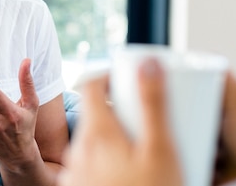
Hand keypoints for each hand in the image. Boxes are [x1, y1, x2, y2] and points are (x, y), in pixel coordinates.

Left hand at [58, 58, 182, 185]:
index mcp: (96, 134)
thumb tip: (148, 63)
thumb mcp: (159, 150)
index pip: (90, 85)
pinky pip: (91, 165)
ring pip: (93, 141)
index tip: (130, 80)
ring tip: (142, 150)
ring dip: (113, 136)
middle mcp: (79, 152)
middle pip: (93, 114)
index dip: (109, 77)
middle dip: (117, 109)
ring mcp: (76, 173)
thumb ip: (153, 105)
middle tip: (144, 119)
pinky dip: (108, 160)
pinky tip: (129, 173)